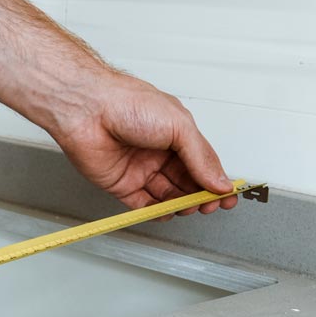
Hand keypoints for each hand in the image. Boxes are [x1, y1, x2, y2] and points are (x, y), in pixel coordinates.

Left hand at [50, 71, 238, 217]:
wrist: (87, 110)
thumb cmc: (126, 103)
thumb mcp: (179, 125)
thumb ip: (201, 156)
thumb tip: (219, 180)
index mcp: (176, 133)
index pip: (202, 163)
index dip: (216, 181)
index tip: (228, 196)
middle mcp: (158, 151)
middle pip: (187, 182)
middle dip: (201, 196)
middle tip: (209, 204)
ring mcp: (140, 168)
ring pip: (167, 195)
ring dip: (181, 205)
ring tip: (189, 207)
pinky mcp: (121, 184)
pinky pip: (142, 205)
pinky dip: (156, 213)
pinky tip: (166, 213)